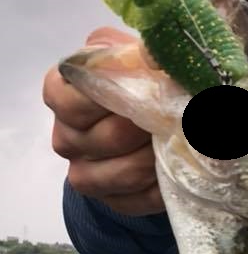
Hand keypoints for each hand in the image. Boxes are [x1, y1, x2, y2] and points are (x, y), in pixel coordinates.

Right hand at [43, 27, 164, 215]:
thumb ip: (137, 52)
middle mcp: (66, 136)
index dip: (109, 98)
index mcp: (62, 94)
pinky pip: (138, 199)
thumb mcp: (136, 57)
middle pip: (101, 139)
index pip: (68, 101)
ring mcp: (86, 173)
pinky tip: (176, 168)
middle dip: (144, 127)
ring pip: (122, 174)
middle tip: (172, 116)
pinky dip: (163, 184)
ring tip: (178, 141)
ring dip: (157, 157)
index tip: (144, 91)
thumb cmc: (141, 82)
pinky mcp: (113, 201)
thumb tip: (152, 55)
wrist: (155, 123)